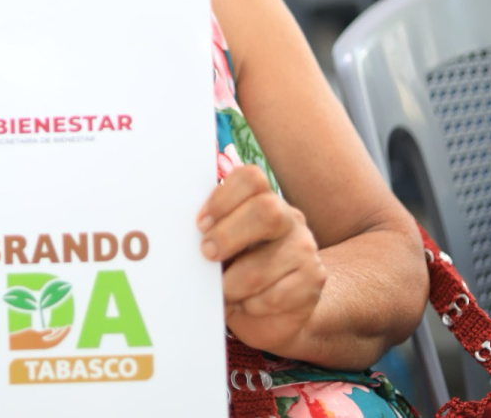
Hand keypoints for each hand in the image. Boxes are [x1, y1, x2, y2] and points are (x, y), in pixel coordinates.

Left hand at [197, 165, 325, 353]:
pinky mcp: (313, 280)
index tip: (200, 224)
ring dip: (232, 285)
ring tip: (222, 292)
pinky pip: (275, 295)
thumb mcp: (222, 246)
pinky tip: (246, 304)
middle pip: (266, 211)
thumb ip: (209, 232)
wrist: (274, 312)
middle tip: (207, 255)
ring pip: (263, 264)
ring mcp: (305, 248)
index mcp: (262, 199)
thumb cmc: (236, 271)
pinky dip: (251, 305)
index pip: (251, 179)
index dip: (223, 199)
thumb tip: (176, 235)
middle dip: (228, 236)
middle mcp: (289, 218)